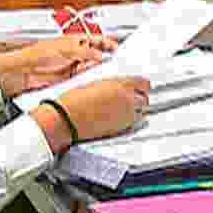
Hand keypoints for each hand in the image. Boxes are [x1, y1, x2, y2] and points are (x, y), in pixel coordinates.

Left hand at [0, 34, 118, 97]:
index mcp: (76, 40)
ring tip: (94, 70)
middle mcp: (76, 52)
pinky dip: (88, 78)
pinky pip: (84, 78)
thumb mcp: (66, 50)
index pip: (97, 40)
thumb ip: (86, 52)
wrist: (23, 72)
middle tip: (110, 63)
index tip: (117, 49)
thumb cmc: (37, 54)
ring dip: (94, 69)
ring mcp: (73, 65)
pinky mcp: (70, 78)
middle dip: (103, 58)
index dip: (108, 44)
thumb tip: (101, 55)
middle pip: (97, 55)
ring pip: (92, 67)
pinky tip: (89, 78)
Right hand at [32, 76, 150, 152]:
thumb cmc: (75, 100)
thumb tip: (119, 87)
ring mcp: (126, 115)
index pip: (144, 83)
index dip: (142, 86)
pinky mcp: (121, 129)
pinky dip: (131, 121)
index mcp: (121, 84)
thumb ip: (112, 85)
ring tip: (126, 110)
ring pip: (141, 112)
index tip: (140, 87)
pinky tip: (120, 119)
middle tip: (133, 99)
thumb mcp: (96, 84)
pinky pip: (133, 123)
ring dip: (137, 110)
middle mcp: (127, 99)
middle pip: (145, 99)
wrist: (67, 118)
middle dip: (141, 98)